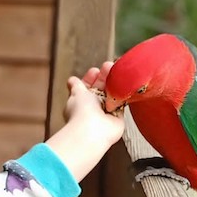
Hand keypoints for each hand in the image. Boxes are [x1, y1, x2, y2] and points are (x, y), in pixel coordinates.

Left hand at [45, 62, 125, 181]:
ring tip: (117, 70)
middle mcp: (93, 107)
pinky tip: (125, 83)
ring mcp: (105, 112)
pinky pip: (121, 102)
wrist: (93, 130)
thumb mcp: (77, 92)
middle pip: (100, 88)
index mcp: (80, 101)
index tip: (95, 70)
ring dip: (114, 83)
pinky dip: (122, 93)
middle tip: (109, 66)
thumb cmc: (81, 112)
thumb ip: (76, 85)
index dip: (90, 78)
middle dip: (104, 77)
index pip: (85, 87)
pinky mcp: (117, 117)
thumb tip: (72, 80)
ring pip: (111, 94)